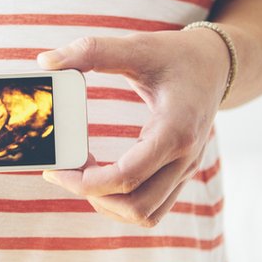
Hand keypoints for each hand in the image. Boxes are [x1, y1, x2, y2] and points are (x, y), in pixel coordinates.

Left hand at [36, 29, 229, 226]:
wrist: (216, 65)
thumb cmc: (177, 55)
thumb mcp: (136, 46)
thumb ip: (91, 51)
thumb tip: (46, 61)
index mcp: (175, 130)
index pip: (127, 177)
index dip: (85, 182)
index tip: (56, 168)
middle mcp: (185, 158)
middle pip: (136, 207)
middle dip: (93, 196)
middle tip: (68, 170)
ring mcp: (185, 171)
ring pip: (145, 215)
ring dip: (109, 205)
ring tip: (84, 174)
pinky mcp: (180, 175)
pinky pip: (151, 208)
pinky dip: (122, 203)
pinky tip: (103, 175)